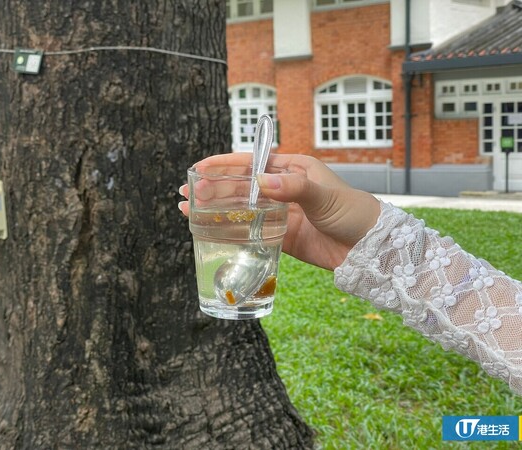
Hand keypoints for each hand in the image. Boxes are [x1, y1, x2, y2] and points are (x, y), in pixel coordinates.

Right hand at [179, 153, 379, 270]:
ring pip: (241, 208)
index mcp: (293, 170)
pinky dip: (231, 231)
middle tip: (189, 193)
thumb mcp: (325, 196)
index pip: (251, 163)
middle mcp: (283, 189)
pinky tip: (211, 231)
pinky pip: (251, 232)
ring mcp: (280, 214)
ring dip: (216, 208)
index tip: (199, 168)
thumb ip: (294, 188)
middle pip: (241, 186)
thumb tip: (260, 180)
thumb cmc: (353, 212)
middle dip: (213, 188)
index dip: (223, 165)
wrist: (370, 249)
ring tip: (189, 209)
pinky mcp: (281, 237)